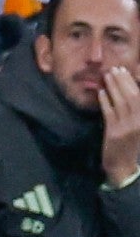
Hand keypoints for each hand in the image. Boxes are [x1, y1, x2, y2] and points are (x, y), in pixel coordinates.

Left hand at [100, 65, 139, 185]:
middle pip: (133, 96)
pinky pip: (109, 112)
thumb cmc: (132, 146)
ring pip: (121, 102)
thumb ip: (134, 111)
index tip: (128, 71)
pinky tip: (101, 92)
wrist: (124, 168)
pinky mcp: (115, 133)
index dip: (135, 83)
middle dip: (124, 81)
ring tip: (107, 76)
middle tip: (116, 69)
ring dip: (114, 87)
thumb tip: (128, 91)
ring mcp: (128, 128)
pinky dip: (105, 100)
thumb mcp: (137, 127)